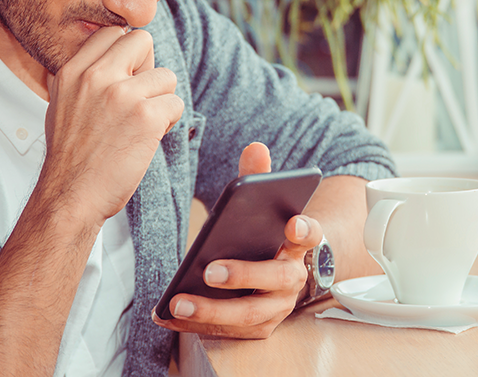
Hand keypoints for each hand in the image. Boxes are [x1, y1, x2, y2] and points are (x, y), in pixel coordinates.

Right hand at [37, 27, 183, 227]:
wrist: (71, 196)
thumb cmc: (71, 157)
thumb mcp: (62, 104)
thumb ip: (85, 76)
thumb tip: (114, 55)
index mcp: (73, 71)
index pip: (112, 33)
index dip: (127, 54)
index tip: (126, 76)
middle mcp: (96, 77)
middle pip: (142, 40)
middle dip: (149, 68)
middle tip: (141, 97)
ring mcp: (122, 94)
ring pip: (166, 76)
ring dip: (162, 100)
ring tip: (143, 123)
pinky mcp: (146, 116)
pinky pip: (176, 103)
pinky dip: (170, 122)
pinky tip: (150, 137)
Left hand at [151, 143, 322, 338]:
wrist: (275, 278)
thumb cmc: (263, 237)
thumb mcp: (261, 209)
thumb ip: (257, 178)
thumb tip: (255, 147)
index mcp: (296, 245)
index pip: (310, 235)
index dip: (304, 230)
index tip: (293, 223)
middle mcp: (291, 279)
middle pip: (275, 279)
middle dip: (243, 275)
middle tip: (210, 270)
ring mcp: (275, 307)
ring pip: (248, 314)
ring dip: (211, 311)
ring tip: (178, 303)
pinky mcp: (256, 329)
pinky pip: (226, 331)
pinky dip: (195, 326)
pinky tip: (167, 315)